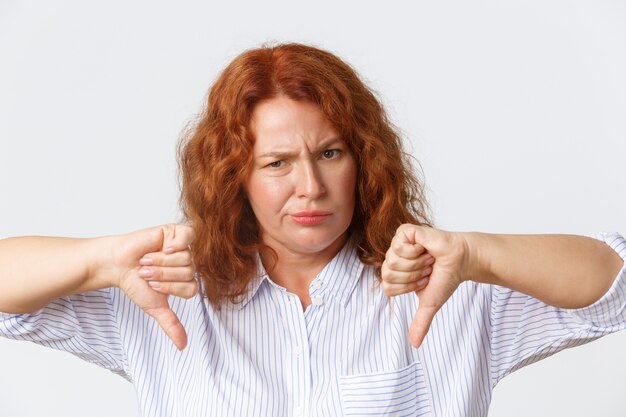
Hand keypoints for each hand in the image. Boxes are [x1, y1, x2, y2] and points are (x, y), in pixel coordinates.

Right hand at [94, 224, 195, 349]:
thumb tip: (183, 346)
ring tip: (147, 260)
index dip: (169, 288)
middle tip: (147, 271)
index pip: (191, 289)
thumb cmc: (135, 283)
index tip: (152, 285)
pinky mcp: (177, 232)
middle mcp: (188, 264)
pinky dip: (174, 244)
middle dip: (162, 275)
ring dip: (161, 261)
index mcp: (187, 281)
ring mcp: (184, 247)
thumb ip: (171, 324)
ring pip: (185, 258)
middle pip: (188, 273)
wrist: (117, 264)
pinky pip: (188, 237)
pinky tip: (161, 247)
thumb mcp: (154, 306)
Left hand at [381, 224, 469, 347]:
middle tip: (426, 269)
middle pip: (388, 274)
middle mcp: (393, 258)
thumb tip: (415, 345)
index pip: (387, 288)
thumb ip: (420, 322)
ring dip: (417, 263)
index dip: (408, 287)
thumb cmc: (446, 277)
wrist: (462, 261)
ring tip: (428, 258)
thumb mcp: (430, 303)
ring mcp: (397, 243)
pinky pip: (399, 246)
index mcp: (394, 273)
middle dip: (412, 276)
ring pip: (393, 261)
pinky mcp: (405, 231)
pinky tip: (426, 248)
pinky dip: (416, 251)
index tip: (423, 281)